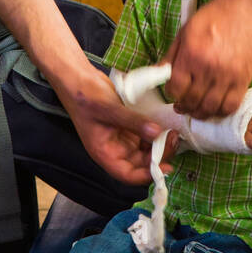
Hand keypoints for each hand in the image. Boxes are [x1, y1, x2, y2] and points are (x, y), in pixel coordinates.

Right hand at [57, 66, 176, 184]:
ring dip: (159, 145)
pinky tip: (165, 125)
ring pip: (145, 150)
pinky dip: (155, 133)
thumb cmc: (85, 96)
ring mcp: (121, 137)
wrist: (78, 77)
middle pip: (140, 163)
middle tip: (173, 140)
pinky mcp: (127, 126)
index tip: (165, 167)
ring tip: (173, 132)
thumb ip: (133, 122)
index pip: (127, 174)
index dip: (146, 175)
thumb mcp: (109, 109)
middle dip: (158, 156)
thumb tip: (156, 133)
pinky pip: (145, 135)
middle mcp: (114, 149)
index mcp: (104, 153)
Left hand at [162, 0, 251, 118]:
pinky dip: (220, 111)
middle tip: (182, 104)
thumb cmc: (214, 17)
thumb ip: (171, 55)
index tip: (173, 90)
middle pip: (192, 101)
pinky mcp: (244, 79)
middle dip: (184, 105)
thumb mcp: (185, 31)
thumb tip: (160, 74)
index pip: (176, 88)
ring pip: (210, 108)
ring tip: (196, 108)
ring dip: (200, 113)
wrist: (244, 8)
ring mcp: (228, 76)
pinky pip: (231, 106)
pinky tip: (215, 107)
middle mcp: (210, 68)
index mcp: (192, 55)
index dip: (171, 93)